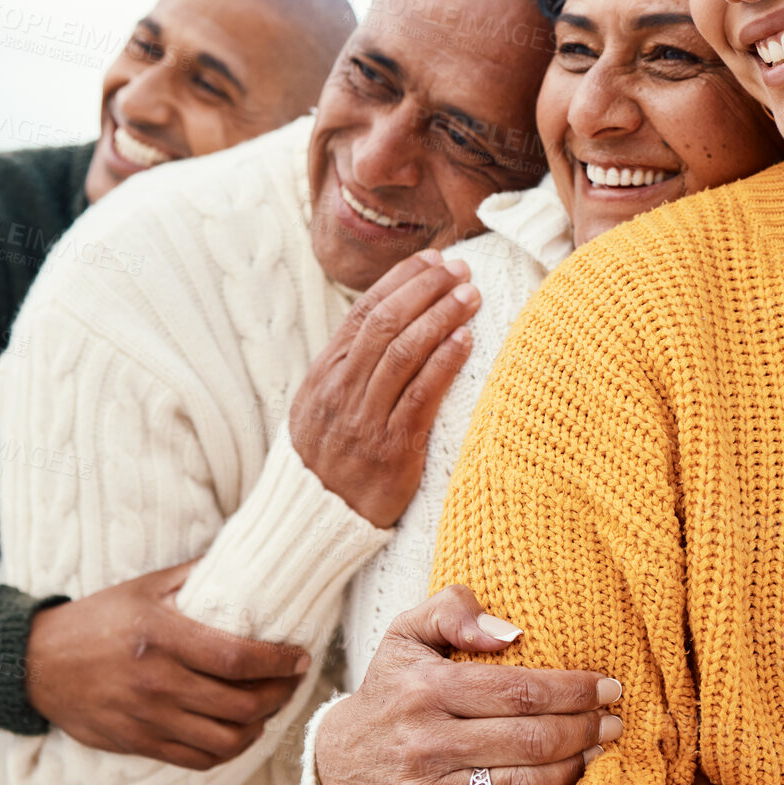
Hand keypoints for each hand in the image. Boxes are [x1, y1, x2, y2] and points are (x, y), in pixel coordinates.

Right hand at [23, 559, 309, 768]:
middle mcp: (157, 682)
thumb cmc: (97, 618)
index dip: (279, 662)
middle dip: (280, 694)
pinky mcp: (138, 743)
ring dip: (260, 726)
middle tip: (293, 680)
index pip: (237, 658)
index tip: (301, 656)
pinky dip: (229, 749)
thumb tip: (247, 557)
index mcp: (162, 636)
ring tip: (271, 706)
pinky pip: (198, 758)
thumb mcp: (145, 586)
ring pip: (225, 739)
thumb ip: (197, 574)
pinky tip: (240, 731)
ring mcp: (147, 718)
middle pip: (240, 704)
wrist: (38, 663)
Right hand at [290, 249, 480, 527]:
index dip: (400, 281)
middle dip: (426, 290)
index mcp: (324, 374)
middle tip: (460, 270)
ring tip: (470, 296)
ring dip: (440, 317)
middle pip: (385, 324)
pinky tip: (465, 340)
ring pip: (403, 353)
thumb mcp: (322, 406)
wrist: (313, 523)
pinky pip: (420, 397)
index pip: (363, 312)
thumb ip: (349, 367)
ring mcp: (364, 420)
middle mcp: (340, 391)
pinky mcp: (390, 450)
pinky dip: (444, 362)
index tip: (431, 260)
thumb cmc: (330, 459)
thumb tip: (388, 320)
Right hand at [314, 584, 619, 784]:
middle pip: (529, 740)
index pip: (516, 690)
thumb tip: (509, 632)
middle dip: (584, 730)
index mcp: (426, 688)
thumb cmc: (389, 690)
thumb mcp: (405, 635)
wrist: (339, 764)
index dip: (571, 690)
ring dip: (573, 769)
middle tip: (613, 721)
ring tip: (597, 751)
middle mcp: (427, 741)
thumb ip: (452, 610)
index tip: (606, 685)